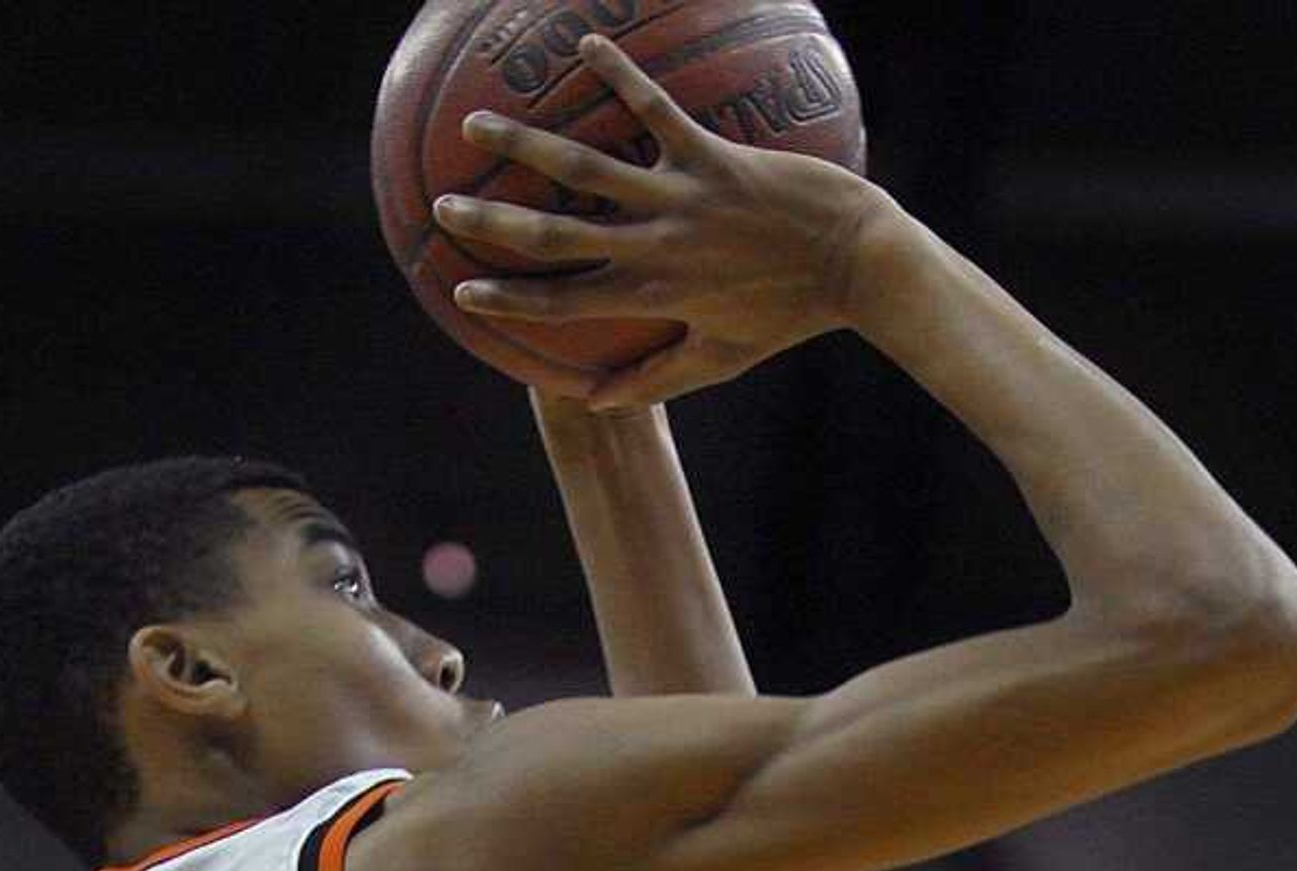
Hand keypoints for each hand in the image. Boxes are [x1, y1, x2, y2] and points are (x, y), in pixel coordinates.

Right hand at [434, 31, 887, 412]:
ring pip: (589, 171)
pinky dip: (620, 76)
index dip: (510, 299)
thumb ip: (655, 380)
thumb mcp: (720, 359)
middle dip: (495, 221)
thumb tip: (595, 399)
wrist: (854, 264)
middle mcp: (657, 248)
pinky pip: (656, 109)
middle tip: (442, 204)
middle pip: (558, 236)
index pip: (565, 304)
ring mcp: (683, 199)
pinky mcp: (714, 156)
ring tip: (478, 123)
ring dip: (528, 145)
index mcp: (653, 298)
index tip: (462, 288)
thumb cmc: (788, 315)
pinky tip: (585, 43)